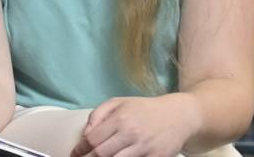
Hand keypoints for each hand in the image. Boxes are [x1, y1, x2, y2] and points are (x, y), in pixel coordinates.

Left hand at [70, 94, 197, 156]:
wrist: (177, 115)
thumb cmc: (144, 109)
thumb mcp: (118, 102)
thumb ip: (98, 115)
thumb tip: (85, 134)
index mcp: (120, 118)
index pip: (92, 139)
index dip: (80, 149)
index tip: (75, 153)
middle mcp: (131, 133)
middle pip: (101, 154)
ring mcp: (145, 148)